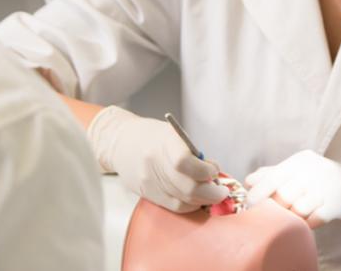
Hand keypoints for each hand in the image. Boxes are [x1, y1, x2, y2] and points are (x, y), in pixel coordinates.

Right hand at [87, 106, 227, 212]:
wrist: (120, 142)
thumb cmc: (151, 135)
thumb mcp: (172, 134)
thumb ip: (192, 152)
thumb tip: (213, 171)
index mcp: (163, 142)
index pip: (186, 163)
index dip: (205, 171)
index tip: (214, 169)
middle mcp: (154, 163)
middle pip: (188, 188)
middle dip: (211, 192)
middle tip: (221, 190)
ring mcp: (149, 181)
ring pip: (183, 201)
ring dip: (203, 200)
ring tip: (211, 193)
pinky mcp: (147, 193)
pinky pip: (174, 206)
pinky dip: (190, 205)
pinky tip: (196, 199)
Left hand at [245, 150, 340, 236]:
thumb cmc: (319, 179)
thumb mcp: (298, 170)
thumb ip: (273, 173)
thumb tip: (248, 181)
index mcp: (300, 160)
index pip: (274, 176)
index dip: (259, 192)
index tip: (248, 204)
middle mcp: (313, 171)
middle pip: (283, 195)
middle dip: (276, 207)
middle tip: (272, 213)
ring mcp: (326, 188)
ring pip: (298, 209)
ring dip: (292, 216)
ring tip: (294, 214)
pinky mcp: (336, 206)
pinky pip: (313, 220)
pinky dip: (307, 223)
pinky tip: (308, 220)